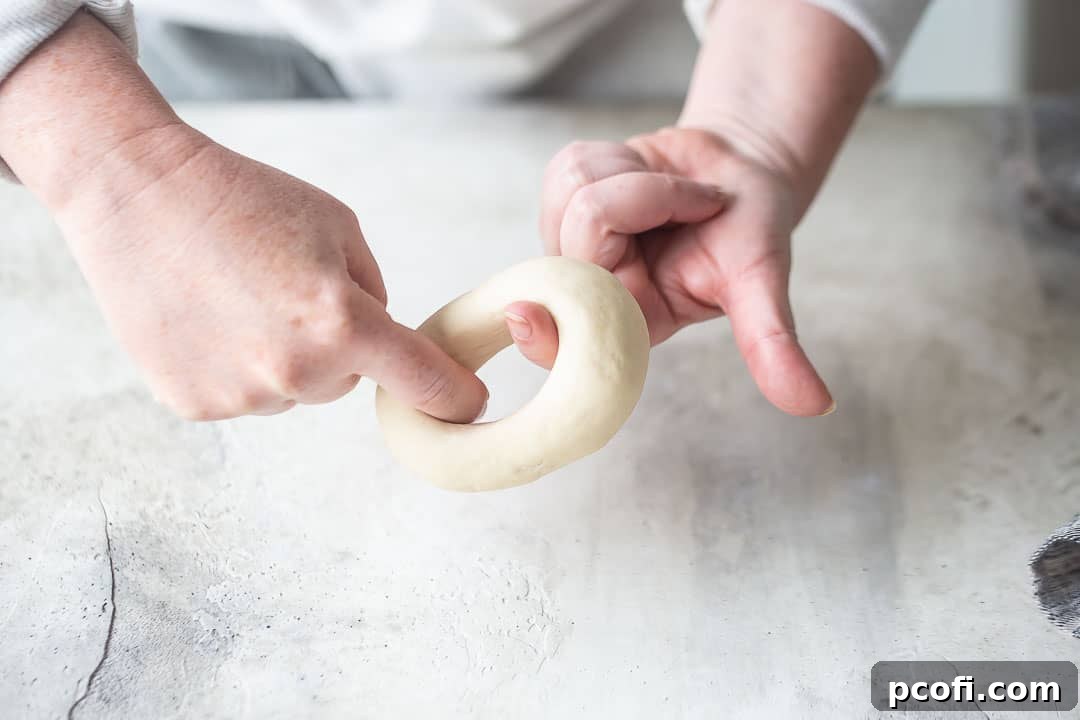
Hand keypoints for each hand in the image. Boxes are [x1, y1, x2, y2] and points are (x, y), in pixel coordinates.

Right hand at [56, 127, 487, 421]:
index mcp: (341, 323)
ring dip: (284, 357)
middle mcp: (293, 372)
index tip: (468, 405)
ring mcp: (240, 395)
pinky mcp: (195, 404)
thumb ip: (374, 294)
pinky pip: (247, 393)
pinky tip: (208, 317)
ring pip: (295, 389)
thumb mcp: (338, 227)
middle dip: (336, 344)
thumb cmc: (245, 198)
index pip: (424, 383)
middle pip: (348, 380)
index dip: (454, 397)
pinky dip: (236, 365)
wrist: (135, 193)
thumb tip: (386, 347)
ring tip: (237, 296)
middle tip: (285, 288)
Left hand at [535, 127, 832, 415]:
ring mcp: (571, 243)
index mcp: (628, 324)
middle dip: (647, 201)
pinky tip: (646, 174)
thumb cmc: (751, 233)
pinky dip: (619, 156)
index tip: (525, 317)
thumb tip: (818, 406)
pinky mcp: (562, 199)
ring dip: (638, 176)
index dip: (546, 334)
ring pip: (573, 190)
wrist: (740, 173)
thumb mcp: (762, 286)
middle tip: (691, 209)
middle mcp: (592, 290)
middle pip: (581, 231)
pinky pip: (569, 164)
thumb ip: (773, 344)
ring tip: (674, 196)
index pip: (570, 342)